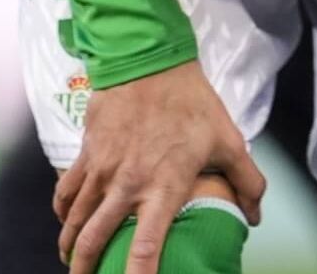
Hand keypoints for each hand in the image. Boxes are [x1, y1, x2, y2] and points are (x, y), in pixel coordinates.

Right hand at [53, 60, 265, 273]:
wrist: (148, 62)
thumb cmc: (192, 103)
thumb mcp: (229, 140)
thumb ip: (247, 181)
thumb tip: (254, 215)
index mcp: (163, 187)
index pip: (146, 245)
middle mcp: (127, 185)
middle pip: (96, 240)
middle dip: (87, 269)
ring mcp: (101, 170)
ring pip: (75, 220)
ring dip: (72, 246)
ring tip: (73, 262)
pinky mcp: (87, 153)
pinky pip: (66, 191)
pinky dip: (62, 212)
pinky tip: (65, 222)